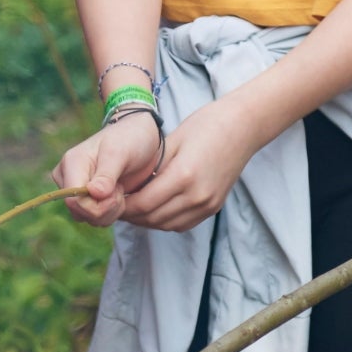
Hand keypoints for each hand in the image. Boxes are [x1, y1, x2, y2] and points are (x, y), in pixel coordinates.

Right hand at [55, 113, 161, 226]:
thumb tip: (94, 193)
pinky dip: (109, 212)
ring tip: (119, 188)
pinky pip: (93, 218)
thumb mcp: (120, 152)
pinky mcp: (84, 199)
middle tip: (120, 188)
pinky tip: (117, 194)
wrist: (139, 138)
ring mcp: (75, 190)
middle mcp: (67, 178)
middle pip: (80, 212)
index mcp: (72, 163)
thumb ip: (107, 174)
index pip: (73, 200)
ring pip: (86, 218)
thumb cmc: (129, 139)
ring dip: (109, 211)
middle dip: (106, 208)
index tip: (118, 191)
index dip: (97, 205)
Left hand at [121, 98, 263, 233]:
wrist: (242, 127)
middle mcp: (196, 196)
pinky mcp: (213, 208)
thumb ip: (149, 168)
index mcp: (183, 176)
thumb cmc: (205, 126)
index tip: (109, 199)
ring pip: (166, 225)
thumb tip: (124, 187)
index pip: (143, 204)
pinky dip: (164, 220)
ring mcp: (207, 205)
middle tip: (114, 205)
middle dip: (130, 215)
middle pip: (152, 218)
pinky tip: (153, 209)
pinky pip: (182, 224)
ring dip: (146, 220)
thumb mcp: (171, 142)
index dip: (123, 205)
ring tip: (131, 208)